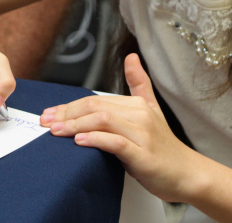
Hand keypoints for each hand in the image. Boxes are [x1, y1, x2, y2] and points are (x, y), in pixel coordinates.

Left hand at [40, 53, 197, 201]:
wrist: (186, 173)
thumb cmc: (164, 147)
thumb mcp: (151, 110)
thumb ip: (139, 84)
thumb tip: (131, 57)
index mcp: (137, 104)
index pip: (95, 100)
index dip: (69, 106)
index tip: (49, 113)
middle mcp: (140, 115)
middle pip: (95, 108)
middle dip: (66, 114)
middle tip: (46, 122)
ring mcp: (142, 135)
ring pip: (103, 122)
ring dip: (75, 125)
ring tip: (56, 131)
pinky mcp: (143, 155)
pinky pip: (116, 143)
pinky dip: (96, 140)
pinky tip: (80, 141)